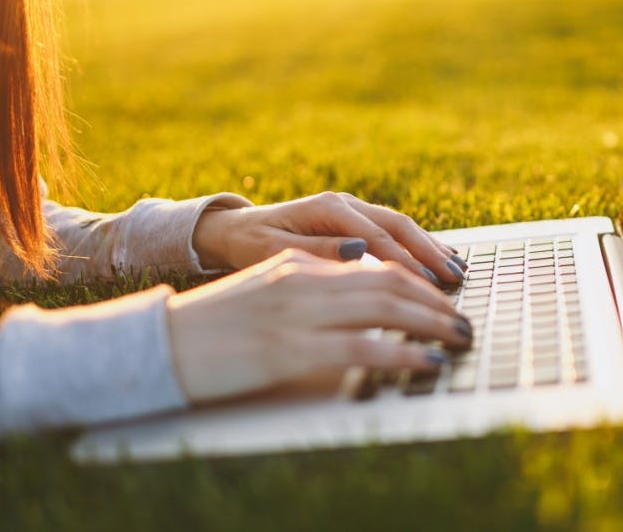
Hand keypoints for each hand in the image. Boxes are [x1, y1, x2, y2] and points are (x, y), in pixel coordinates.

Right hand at [165, 249, 473, 402]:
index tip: (446, 291)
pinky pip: (364, 347)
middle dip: (435, 299)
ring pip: (385, 306)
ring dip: (432, 322)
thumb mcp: (268, 291)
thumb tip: (362, 293)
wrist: (159, 343)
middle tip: (464, 316)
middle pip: (389, 279)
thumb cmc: (214, 325)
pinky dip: (404, 354)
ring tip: (460, 335)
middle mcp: (304, 278)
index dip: (418, 274)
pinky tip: (427, 362)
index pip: (375, 261)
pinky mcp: (292, 349)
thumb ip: (314, 284)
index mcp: (299, 263)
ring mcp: (298, 312)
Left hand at [192, 192, 467, 284]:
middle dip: (430, 253)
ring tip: (457, 270)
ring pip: (402, 226)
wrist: (234, 229)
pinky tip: (439, 259)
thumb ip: (318, 251)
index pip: (378, 238)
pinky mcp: (355, 220)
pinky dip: (419, 244)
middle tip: (455, 279)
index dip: (406, 262)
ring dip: (430, 247)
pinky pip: (394, 230)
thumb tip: (360, 251)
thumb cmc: (250, 245)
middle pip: (399, 226)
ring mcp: (352, 209)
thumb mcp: (275, 252)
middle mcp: (345, 204)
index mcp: (328, 209)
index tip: (428, 286)